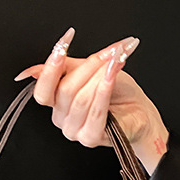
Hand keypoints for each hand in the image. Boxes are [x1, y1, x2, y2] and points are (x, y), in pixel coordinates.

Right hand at [13, 28, 168, 174]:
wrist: (140, 111)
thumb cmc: (118, 92)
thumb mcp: (90, 71)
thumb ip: (66, 67)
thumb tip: (40, 63)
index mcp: (56, 103)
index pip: (43, 89)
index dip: (51, 66)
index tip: (65, 42)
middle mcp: (62, 119)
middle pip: (65, 89)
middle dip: (88, 66)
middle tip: (109, 53)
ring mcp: (75, 131)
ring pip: (80, 99)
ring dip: (99, 77)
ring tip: (115, 63)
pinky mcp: (90, 138)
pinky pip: (95, 112)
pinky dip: (103, 91)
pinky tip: (111, 77)